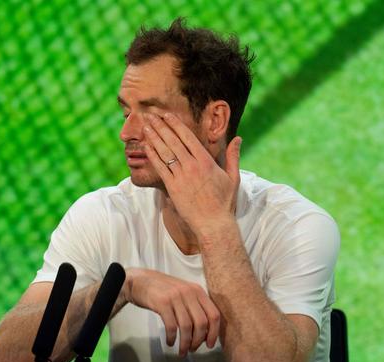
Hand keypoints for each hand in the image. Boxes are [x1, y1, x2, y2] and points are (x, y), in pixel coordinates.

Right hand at [124, 268, 220, 356]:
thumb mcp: (184, 293)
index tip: (210, 344)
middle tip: (193, 349)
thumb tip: (205, 332)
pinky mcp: (162, 303)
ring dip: (185, 343)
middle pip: (201, 323)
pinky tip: (170, 341)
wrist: (141, 280)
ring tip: (182, 350)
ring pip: (187, 326)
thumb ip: (196, 307)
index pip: (214, 314)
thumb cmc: (163, 290)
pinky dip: (172, 337)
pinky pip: (171, 326)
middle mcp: (189, 292)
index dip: (214, 332)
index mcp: (198, 291)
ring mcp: (176, 297)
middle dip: (198, 340)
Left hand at [142, 113, 241, 234]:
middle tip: (150, 116)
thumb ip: (233, 156)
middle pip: (173, 141)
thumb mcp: (233, 177)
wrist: (214, 224)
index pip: (188, 137)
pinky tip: (146, 146)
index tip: (167, 115)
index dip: (176, 124)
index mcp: (207, 161)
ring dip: (154, 138)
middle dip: (161, 127)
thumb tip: (238, 138)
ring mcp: (182, 177)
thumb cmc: (224, 202)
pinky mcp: (173, 188)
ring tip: (145, 127)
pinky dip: (153, 156)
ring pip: (165, 152)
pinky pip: (161, 168)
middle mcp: (193, 166)